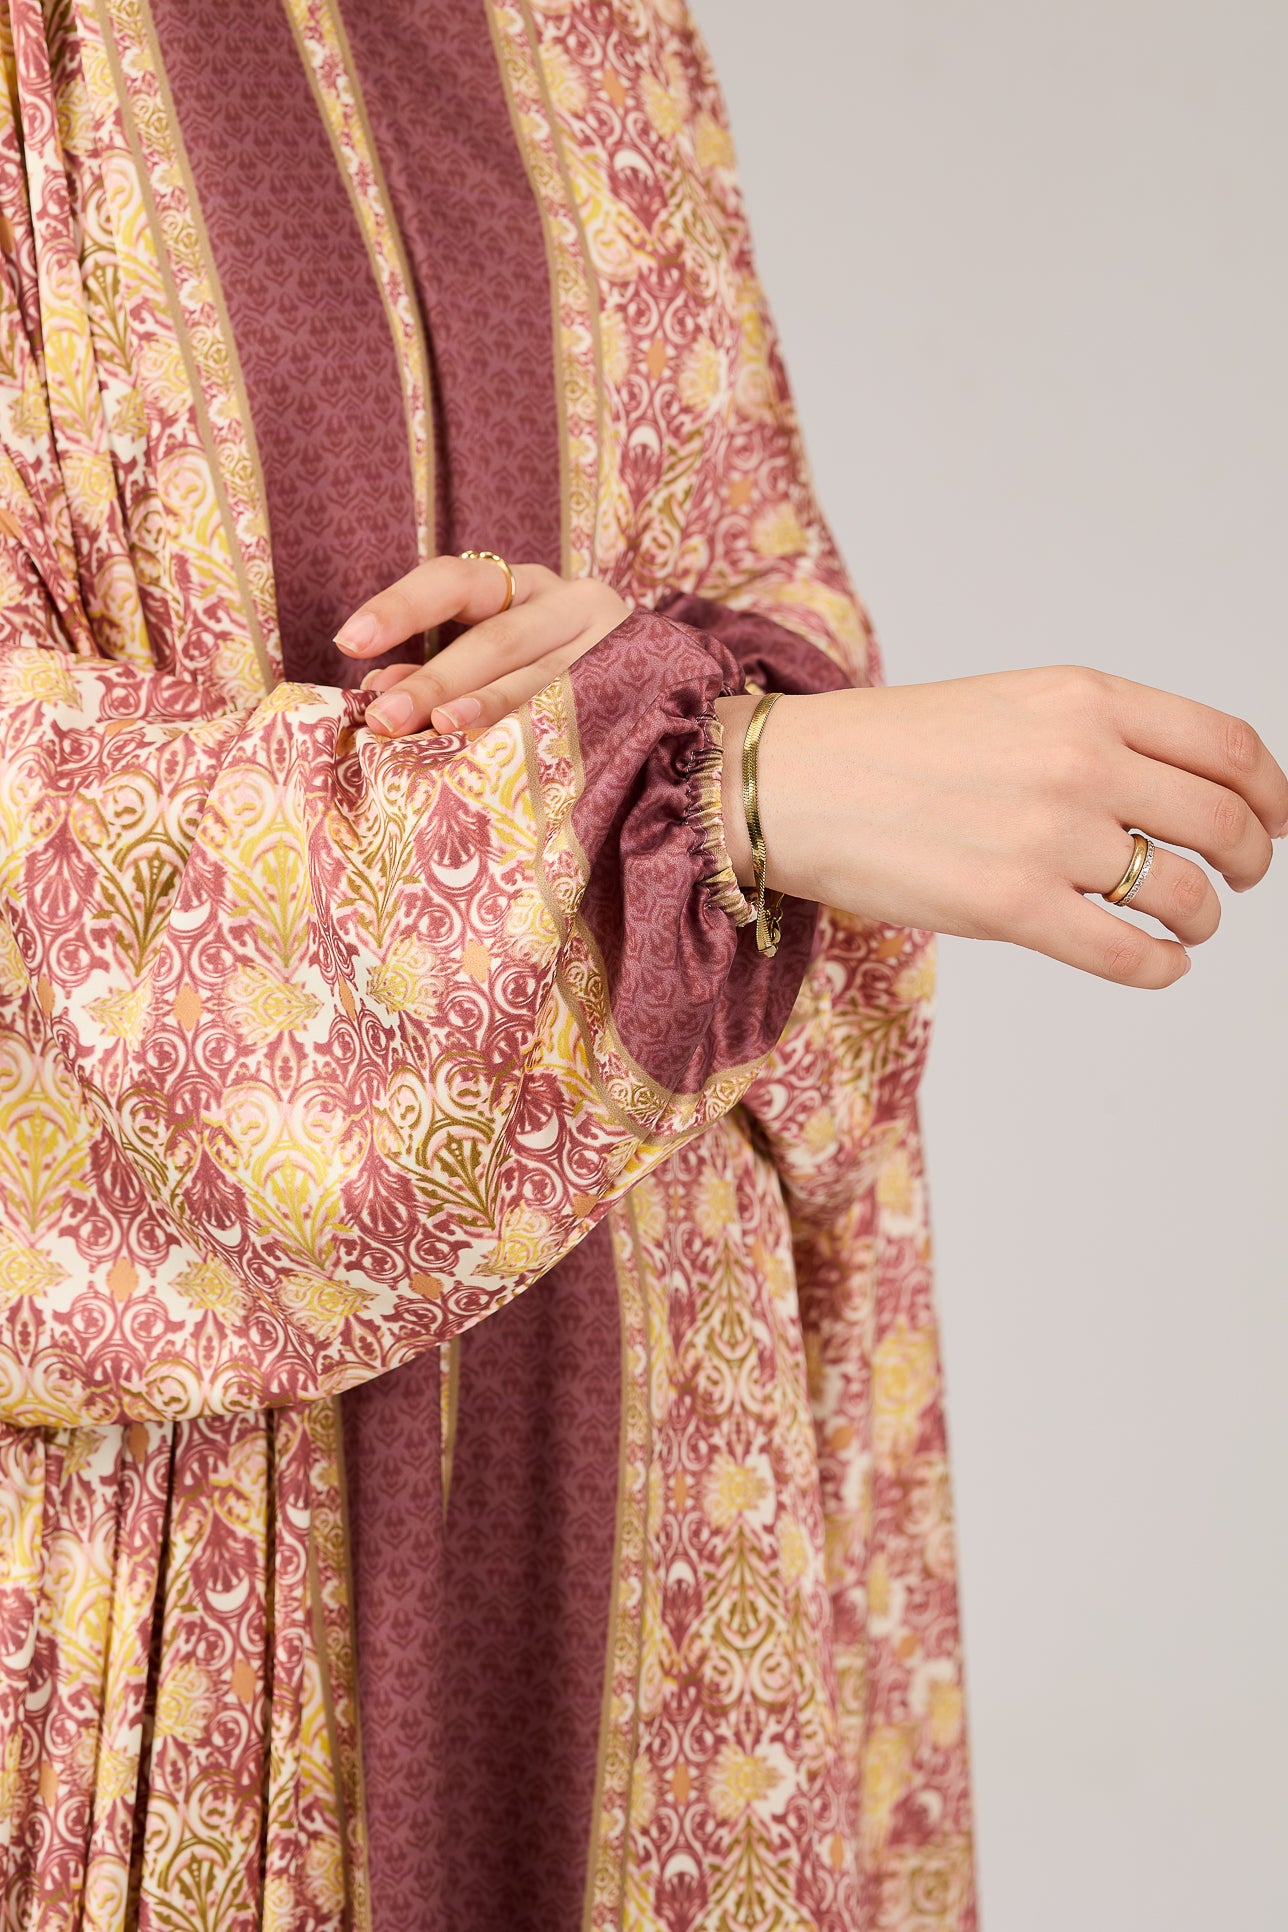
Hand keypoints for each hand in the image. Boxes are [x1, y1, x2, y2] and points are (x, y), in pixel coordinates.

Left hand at [334, 554, 628, 737]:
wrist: (672, 685)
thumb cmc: (559, 670)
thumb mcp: (500, 652)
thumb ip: (441, 667)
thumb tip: (379, 692)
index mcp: (527, 585)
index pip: (456, 580)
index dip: (402, 607)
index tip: (350, 640)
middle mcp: (574, 603)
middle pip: (497, 636)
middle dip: (436, 677)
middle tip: (385, 716)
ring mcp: (611, 648)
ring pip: (541, 676)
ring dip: (486, 706)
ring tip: (439, 729)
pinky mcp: (634, 691)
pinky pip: (575, 713)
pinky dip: (532, 732)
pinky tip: (500, 755)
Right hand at [719, 667, 1287, 988]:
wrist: (794, 785)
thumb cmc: (892, 749)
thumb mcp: (1013, 705)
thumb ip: (1098, 735)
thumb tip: (1183, 792)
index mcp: (1084, 700)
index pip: (1228, 746)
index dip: (1273, 793)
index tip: (1276, 820)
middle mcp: (1079, 760)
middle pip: (1225, 821)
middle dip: (1251, 860)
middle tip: (1239, 879)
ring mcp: (1048, 836)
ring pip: (1184, 894)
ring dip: (1202, 919)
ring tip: (1187, 925)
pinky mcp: (1011, 907)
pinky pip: (1129, 954)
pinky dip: (1162, 968)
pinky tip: (1157, 964)